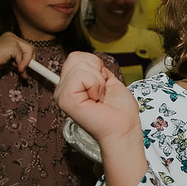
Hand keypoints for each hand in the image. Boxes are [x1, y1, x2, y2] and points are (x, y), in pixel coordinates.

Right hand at [0, 31, 34, 79]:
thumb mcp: (8, 61)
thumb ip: (18, 61)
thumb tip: (29, 67)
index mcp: (10, 39)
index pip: (26, 48)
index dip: (29, 59)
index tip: (28, 69)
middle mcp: (12, 37)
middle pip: (30, 48)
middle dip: (30, 62)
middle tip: (24, 72)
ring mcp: (12, 39)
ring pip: (29, 51)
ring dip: (26, 64)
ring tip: (19, 71)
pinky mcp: (11, 45)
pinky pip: (23, 57)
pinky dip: (22, 64)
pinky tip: (15, 68)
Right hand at [55, 52, 147, 185]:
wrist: (124, 128)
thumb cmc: (120, 111)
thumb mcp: (108, 80)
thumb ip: (95, 69)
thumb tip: (90, 60)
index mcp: (72, 85)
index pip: (76, 57)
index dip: (94, 65)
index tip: (102, 85)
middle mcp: (63, 90)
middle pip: (75, 57)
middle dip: (96, 71)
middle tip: (101, 92)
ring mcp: (62, 95)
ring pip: (79, 65)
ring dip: (97, 80)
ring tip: (99, 96)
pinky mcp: (65, 99)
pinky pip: (80, 75)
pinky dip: (95, 84)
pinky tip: (95, 99)